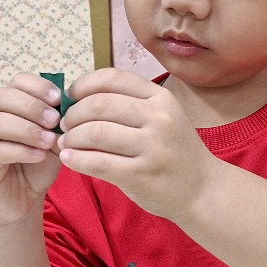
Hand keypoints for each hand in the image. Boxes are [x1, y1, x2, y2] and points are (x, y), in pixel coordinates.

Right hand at [0, 73, 63, 223]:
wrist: (20, 203)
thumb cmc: (35, 168)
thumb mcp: (53, 142)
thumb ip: (58, 125)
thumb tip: (69, 108)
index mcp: (6, 106)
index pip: (17, 82)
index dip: (38, 86)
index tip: (59, 99)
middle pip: (2, 97)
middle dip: (32, 106)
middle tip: (54, 120)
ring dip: (25, 128)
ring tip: (48, 140)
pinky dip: (20, 151)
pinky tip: (39, 156)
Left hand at [58, 67, 215, 221]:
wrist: (202, 189)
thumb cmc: (172, 151)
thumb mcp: (161, 117)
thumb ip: (127, 105)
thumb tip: (75, 99)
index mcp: (160, 97)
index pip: (112, 78)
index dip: (82, 85)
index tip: (69, 97)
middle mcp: (159, 117)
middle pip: (99, 104)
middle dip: (72, 114)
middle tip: (63, 125)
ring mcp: (152, 146)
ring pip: (96, 132)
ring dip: (71, 138)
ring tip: (64, 143)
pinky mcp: (142, 174)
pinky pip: (98, 163)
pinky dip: (76, 160)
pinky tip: (68, 159)